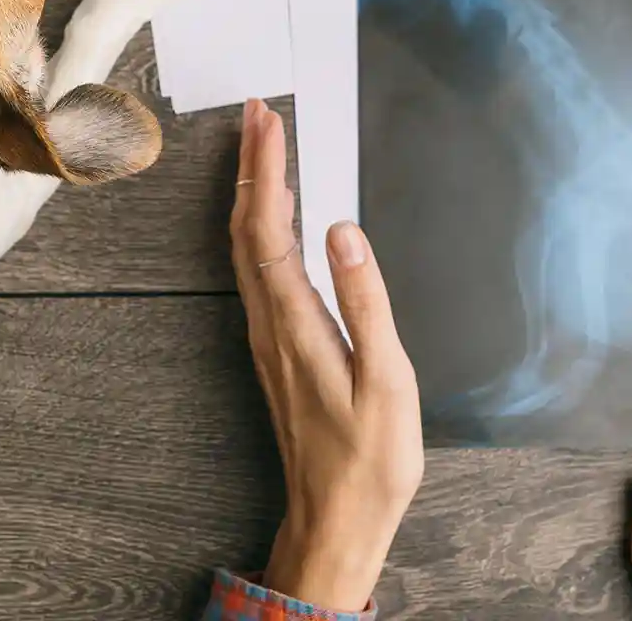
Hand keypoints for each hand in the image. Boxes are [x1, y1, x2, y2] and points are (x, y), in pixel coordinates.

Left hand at [230, 99, 421, 610]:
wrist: (336, 518)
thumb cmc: (370, 459)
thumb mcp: (386, 381)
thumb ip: (365, 302)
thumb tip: (343, 232)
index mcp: (295, 324)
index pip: (269, 230)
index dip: (266, 171)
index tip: (268, 120)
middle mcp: (269, 325)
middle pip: (247, 230)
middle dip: (252, 167)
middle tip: (258, 113)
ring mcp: (266, 338)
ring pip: (245, 249)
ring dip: (253, 194)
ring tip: (263, 149)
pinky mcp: (275, 349)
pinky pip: (255, 272)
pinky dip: (260, 228)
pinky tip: (274, 219)